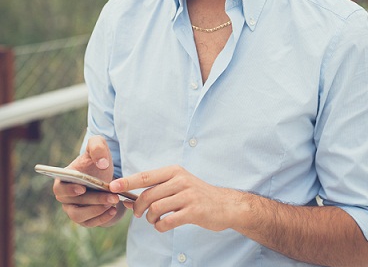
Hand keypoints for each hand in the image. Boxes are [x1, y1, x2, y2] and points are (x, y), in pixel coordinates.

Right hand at [53, 135, 122, 226]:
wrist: (104, 172)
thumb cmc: (97, 158)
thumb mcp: (98, 145)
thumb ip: (97, 147)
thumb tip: (101, 164)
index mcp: (63, 179)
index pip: (59, 188)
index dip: (69, 190)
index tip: (82, 188)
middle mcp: (65, 197)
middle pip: (74, 204)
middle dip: (94, 200)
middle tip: (112, 196)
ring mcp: (73, 209)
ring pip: (80, 216)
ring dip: (97, 210)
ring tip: (113, 202)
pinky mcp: (84, 218)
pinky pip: (90, 223)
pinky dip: (102, 219)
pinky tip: (114, 210)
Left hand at [110, 165, 241, 232]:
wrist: (224, 205)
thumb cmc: (196, 195)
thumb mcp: (177, 185)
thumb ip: (155, 191)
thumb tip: (129, 201)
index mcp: (174, 171)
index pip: (145, 176)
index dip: (127, 181)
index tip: (112, 186)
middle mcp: (180, 180)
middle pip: (148, 195)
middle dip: (139, 208)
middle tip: (139, 215)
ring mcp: (187, 195)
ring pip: (156, 208)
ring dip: (151, 219)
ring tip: (155, 220)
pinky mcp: (193, 211)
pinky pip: (167, 221)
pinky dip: (160, 227)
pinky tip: (164, 225)